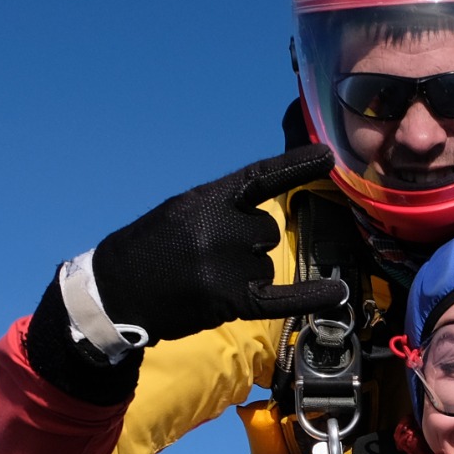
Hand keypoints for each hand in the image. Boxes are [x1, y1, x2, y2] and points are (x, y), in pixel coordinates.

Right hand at [91, 147, 347, 341]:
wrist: (115, 292)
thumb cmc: (150, 250)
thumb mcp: (180, 212)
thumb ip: (222, 208)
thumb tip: (266, 215)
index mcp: (205, 199)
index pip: (260, 177)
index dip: (296, 165)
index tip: (328, 155)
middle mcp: (218, 228)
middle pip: (267, 231)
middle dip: (248, 244)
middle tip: (210, 257)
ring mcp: (224, 264)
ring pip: (266, 263)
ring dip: (246, 274)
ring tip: (206, 280)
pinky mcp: (229, 299)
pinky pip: (281, 297)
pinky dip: (311, 297)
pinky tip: (337, 292)